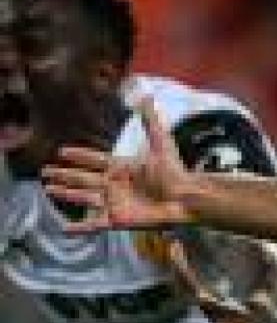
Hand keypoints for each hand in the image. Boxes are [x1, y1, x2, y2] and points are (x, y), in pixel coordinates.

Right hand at [42, 96, 191, 232]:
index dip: (79, 156)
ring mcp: (116, 203)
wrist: (185, 198)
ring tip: (49, 189)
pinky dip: (80, 228)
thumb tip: (147, 95)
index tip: (62, 152)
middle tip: (46, 172)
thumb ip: (151, 121)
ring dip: (67, 194)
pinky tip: (64, 228)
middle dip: (65, 175)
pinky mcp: (119, 220)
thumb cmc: (174, 172)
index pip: (95, 160)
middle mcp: (115, 185)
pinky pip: (95, 225)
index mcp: (122, 168)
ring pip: (85, 198)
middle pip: (84, 179)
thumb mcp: (161, 143)